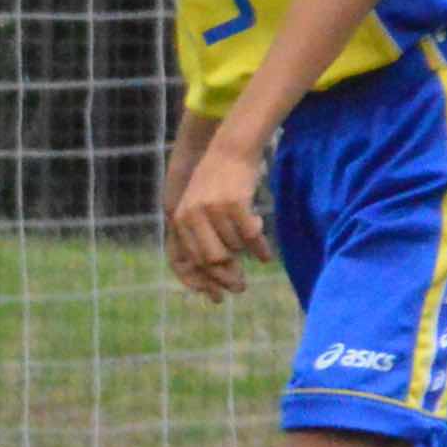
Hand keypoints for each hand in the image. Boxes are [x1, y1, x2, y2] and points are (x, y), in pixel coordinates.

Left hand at [166, 132, 267, 298]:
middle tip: (241, 288)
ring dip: (245, 252)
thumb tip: (215, 268)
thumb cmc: (219, 181)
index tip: (215, 298)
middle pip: (211, 260)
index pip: (188, 259)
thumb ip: (202, 234)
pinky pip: (250, 237)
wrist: (231, 149)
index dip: (201, 281)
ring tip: (254, 249)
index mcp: (180, 219)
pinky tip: (266, 256)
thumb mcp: (201, 207)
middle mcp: (192, 216)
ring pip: (234, 247)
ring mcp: (212, 210)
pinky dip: (260, 248)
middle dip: (227, 277)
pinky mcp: (234, 204)